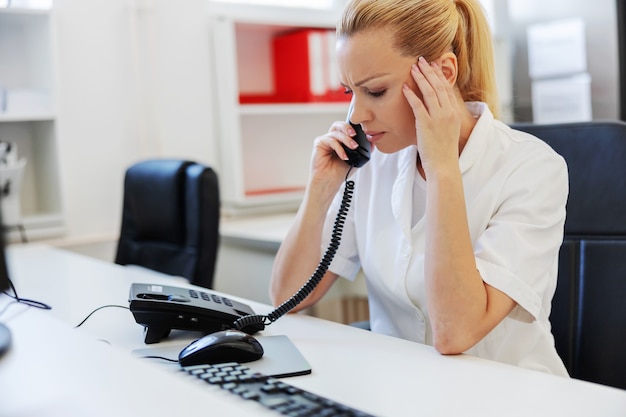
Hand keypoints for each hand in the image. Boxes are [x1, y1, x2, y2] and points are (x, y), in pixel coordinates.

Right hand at [309, 121, 357, 187]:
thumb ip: (363, 150)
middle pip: (339, 125)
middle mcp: (332, 138)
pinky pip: (331, 140)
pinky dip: (339, 148)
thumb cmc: (340, 172)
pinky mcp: (319, 143)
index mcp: (340, 140)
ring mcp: (325, 140)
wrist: (329, 182)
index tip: (362, 133)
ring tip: (353, 147)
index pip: (346, 128)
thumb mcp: (356, 159)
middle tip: (355, 134)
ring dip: (346, 139)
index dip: (354, 128)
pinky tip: (344, 156)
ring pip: (336, 132)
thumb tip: (372, 142)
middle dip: (348, 127)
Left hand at [402, 56, 461, 174]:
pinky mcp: (426, 124)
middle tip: (421, 60)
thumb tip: (436, 108)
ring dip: (421, 78)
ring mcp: (438, 118)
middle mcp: (448, 112)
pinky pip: (418, 106)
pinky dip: (411, 95)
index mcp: (454, 113)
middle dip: (429, 71)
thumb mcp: (448, 130)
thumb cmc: (443, 150)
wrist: (444, 165)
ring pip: (430, 92)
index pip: (447, 88)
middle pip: (439, 86)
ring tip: (413, 68)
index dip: (439, 75)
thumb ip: (443, 117)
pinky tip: (404, 87)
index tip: (433, 65)